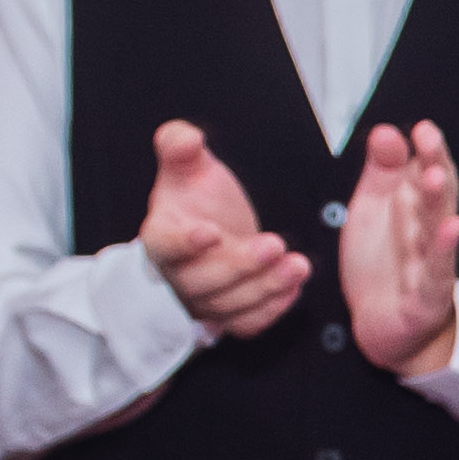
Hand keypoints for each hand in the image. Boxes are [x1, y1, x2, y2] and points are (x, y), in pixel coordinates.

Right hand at [134, 121, 314, 340]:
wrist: (211, 232)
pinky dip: (272, 309)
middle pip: (203, 281)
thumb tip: (185, 136)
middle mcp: (179, 275)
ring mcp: (204, 300)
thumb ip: (180, 146)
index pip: (165, 245)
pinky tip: (294, 285)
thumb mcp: (188, 167)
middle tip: (274, 244)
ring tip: (297, 264)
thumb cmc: (195, 201)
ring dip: (266, 287)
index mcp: (161, 237)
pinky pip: (247, 323)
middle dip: (241, 265)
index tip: (211, 232)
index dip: (184, 242)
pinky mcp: (229, 314)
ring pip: (229, 305)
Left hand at [341, 121, 458, 376]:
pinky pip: (436, 271)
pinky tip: (451, 228)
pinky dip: (443, 250)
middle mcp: (428, 232)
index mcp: (416, 208)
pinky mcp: (427, 296)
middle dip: (434, 165)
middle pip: (435, 195)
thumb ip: (382, 170)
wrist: (382, 326)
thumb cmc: (384, 265)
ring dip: (437, 202)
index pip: (426, 173)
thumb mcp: (374, 209)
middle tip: (428, 138)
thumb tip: (387, 132)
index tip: (422, 129)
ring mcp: (431, 264)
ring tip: (434, 176)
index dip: (426, 151)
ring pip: (436, 229)